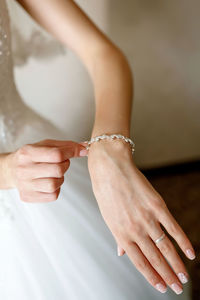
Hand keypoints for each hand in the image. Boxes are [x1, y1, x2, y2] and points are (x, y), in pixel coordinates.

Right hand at [5, 139, 87, 201]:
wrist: (11, 170)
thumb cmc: (31, 156)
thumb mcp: (45, 145)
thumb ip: (65, 145)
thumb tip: (85, 148)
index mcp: (27, 153)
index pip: (56, 154)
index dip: (71, 152)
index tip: (79, 151)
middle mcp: (24, 169)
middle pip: (57, 170)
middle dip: (66, 165)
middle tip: (62, 162)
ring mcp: (25, 185)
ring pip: (55, 184)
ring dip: (61, 178)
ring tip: (55, 173)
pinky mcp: (28, 197)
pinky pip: (52, 195)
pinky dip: (56, 189)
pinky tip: (50, 181)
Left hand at [87, 139, 195, 293]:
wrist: (110, 169)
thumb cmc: (107, 193)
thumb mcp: (108, 217)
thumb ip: (117, 237)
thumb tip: (121, 253)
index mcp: (120, 234)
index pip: (139, 262)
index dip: (152, 277)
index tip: (162, 287)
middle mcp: (134, 229)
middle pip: (154, 258)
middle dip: (167, 276)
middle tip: (177, 288)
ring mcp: (146, 218)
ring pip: (165, 247)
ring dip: (176, 264)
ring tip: (184, 277)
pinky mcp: (157, 205)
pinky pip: (173, 227)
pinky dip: (183, 242)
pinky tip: (190, 253)